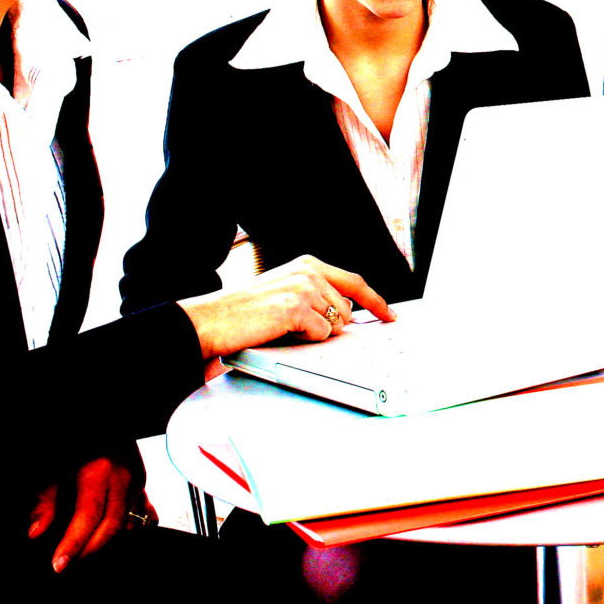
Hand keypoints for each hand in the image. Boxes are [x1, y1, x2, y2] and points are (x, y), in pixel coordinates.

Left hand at [28, 446, 151, 572]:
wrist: (104, 432)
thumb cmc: (78, 450)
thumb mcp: (55, 471)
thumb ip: (46, 501)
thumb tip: (36, 532)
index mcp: (99, 470)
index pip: (88, 515)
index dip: (73, 543)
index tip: (59, 564)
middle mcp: (123, 477)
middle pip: (113, 525)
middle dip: (91, 550)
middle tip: (71, 562)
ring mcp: (138, 483)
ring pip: (132, 524)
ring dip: (110, 542)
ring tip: (87, 550)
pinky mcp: (144, 487)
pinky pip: (146, 517)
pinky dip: (132, 531)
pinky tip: (113, 536)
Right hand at [181, 254, 391, 360]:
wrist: (214, 319)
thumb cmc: (245, 310)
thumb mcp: (285, 290)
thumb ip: (315, 293)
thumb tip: (345, 315)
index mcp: (308, 264)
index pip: (354, 282)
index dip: (376, 301)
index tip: (389, 315)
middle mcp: (309, 271)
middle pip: (347, 309)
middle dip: (333, 325)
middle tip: (301, 327)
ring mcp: (305, 288)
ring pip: (336, 323)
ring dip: (315, 332)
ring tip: (286, 326)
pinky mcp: (297, 308)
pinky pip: (322, 334)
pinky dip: (305, 339)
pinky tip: (282, 331)